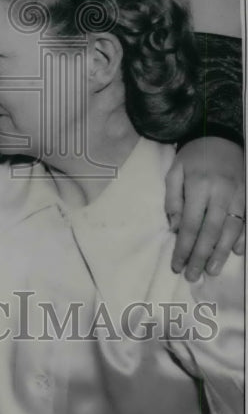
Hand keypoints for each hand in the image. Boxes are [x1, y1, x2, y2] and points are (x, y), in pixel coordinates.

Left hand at [165, 137, 244, 281]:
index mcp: (199, 186)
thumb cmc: (194, 157)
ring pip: (231, 230)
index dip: (183, 248)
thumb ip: (173, 199)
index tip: (177, 265)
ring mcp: (238, 195)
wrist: (221, 137)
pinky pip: (246, 220)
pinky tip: (236, 252)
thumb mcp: (175, 172)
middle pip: (211, 232)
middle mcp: (221, 193)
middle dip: (201, 256)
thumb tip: (175, 229)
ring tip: (211, 270)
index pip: (190, 224)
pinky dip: (242, 238)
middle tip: (193, 276)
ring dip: (221, 253)